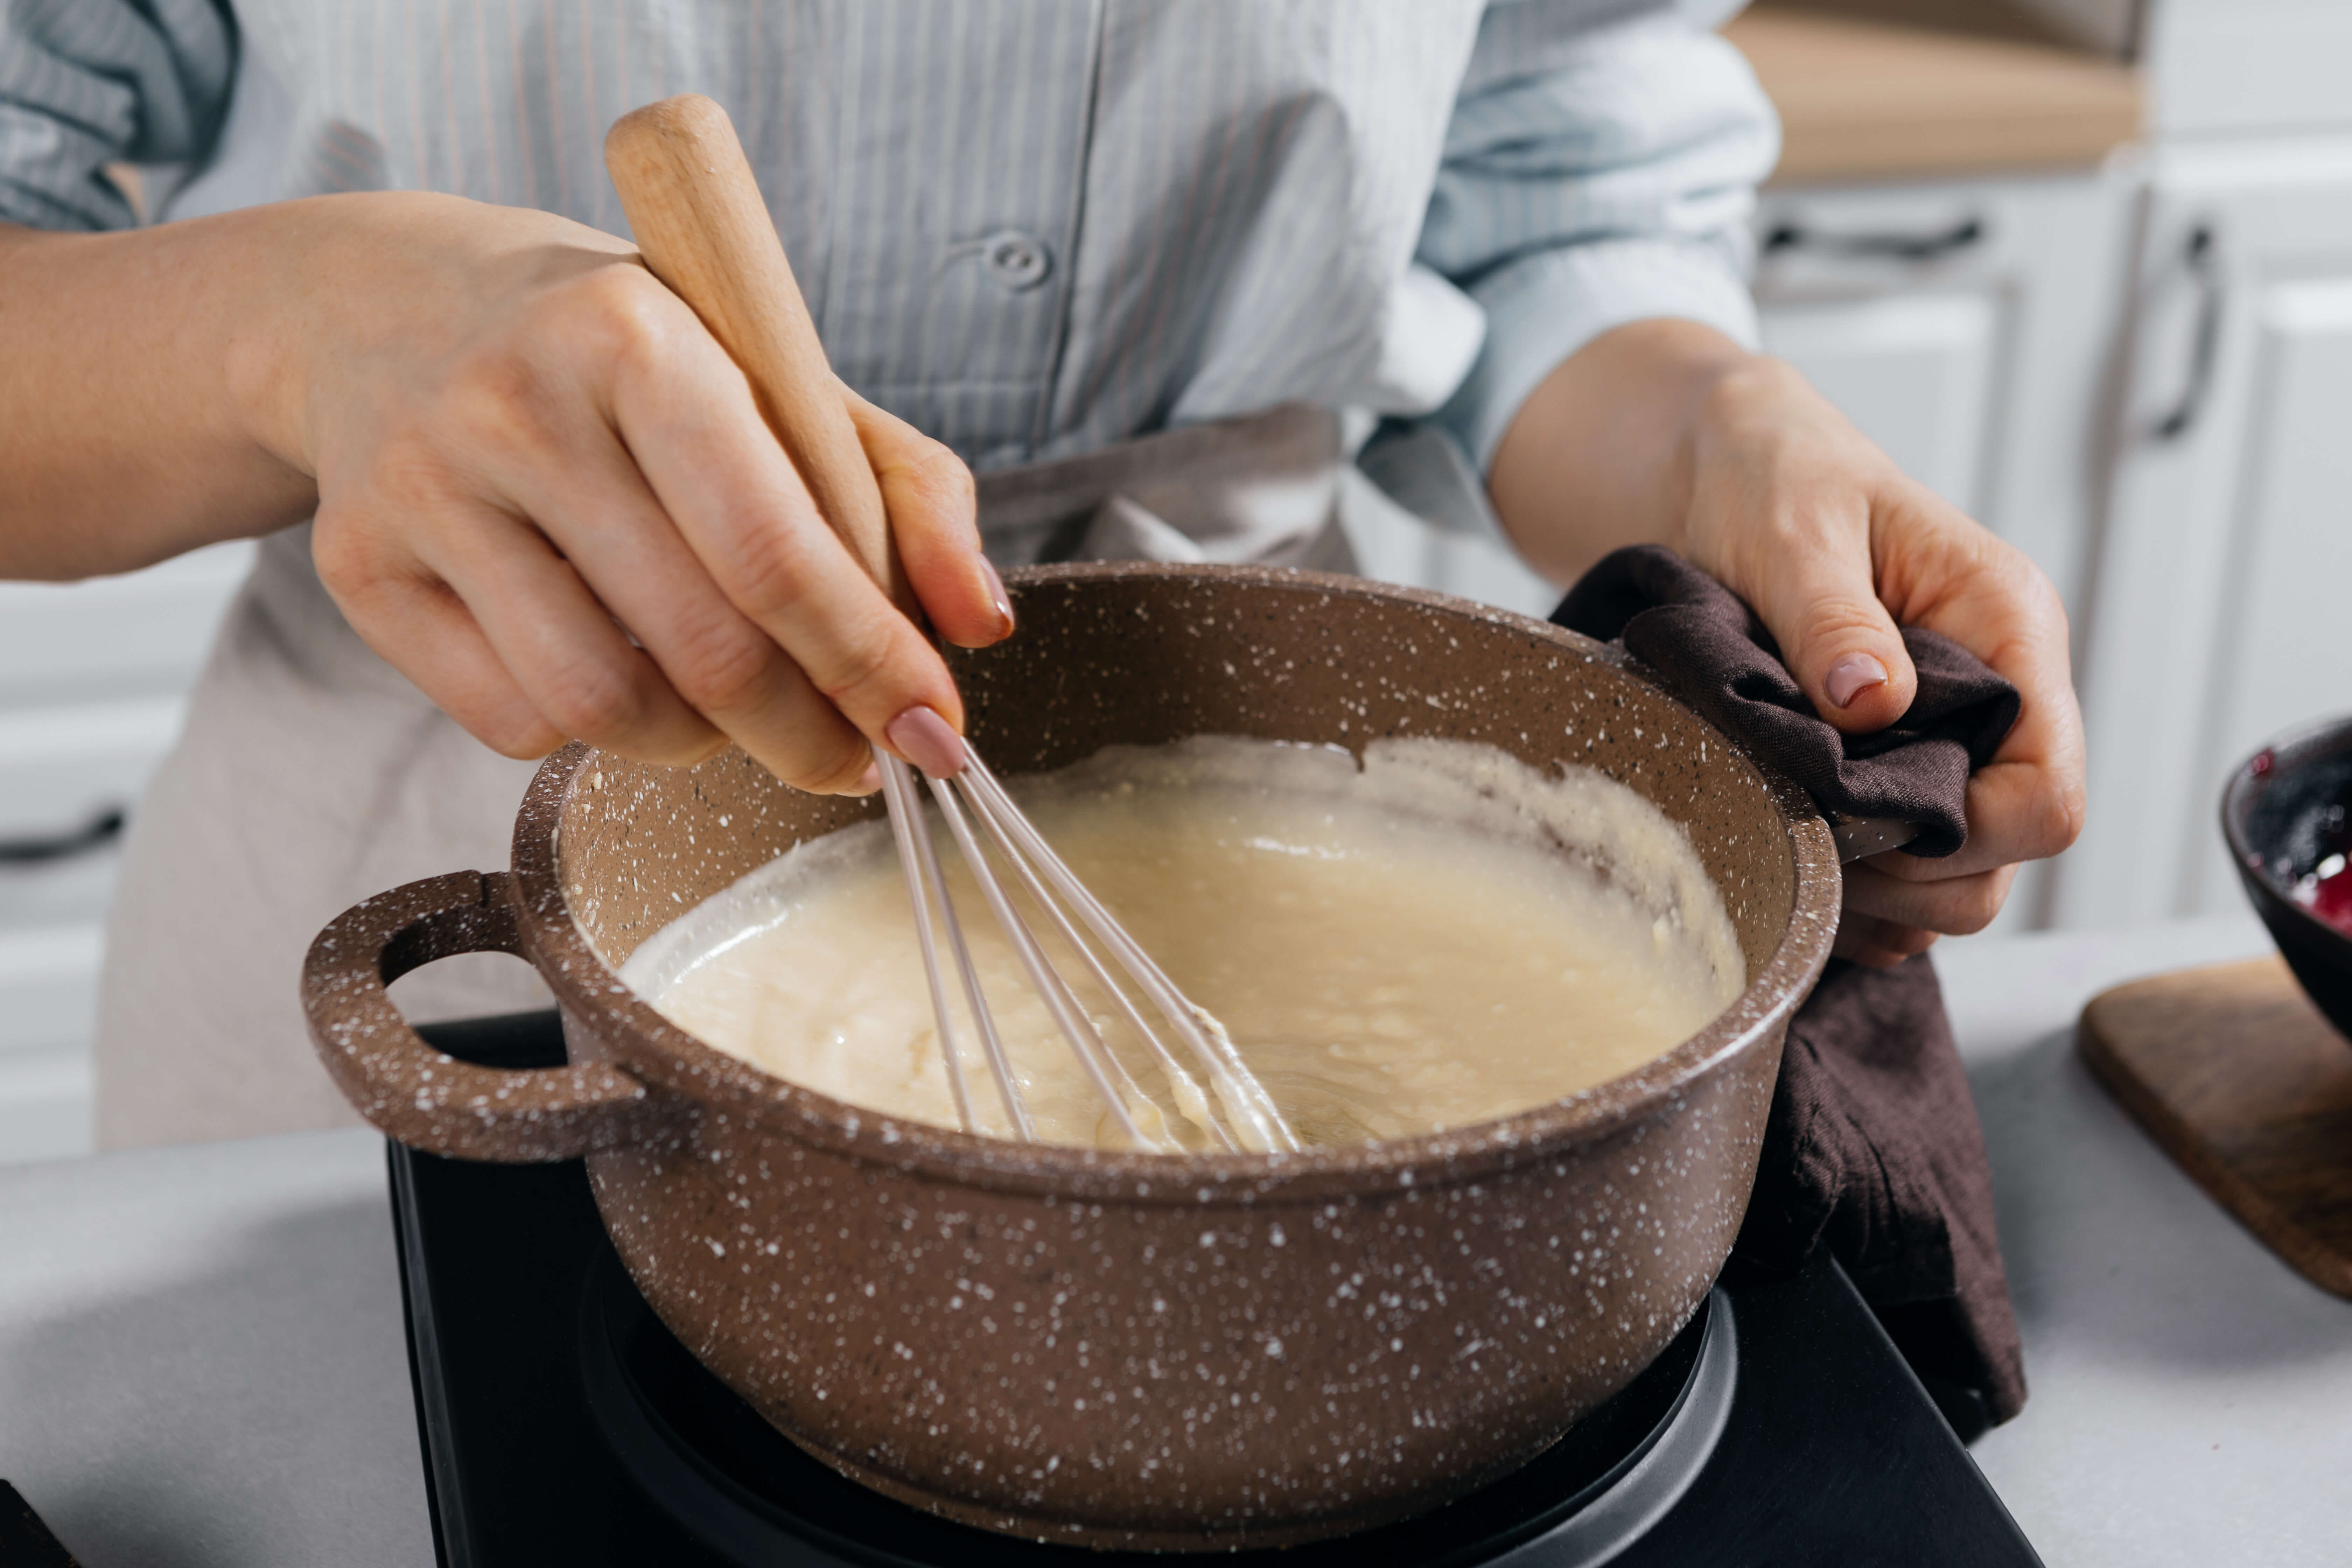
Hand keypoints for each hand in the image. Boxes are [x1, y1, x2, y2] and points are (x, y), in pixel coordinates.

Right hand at [268, 193, 1005, 791]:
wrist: (397, 307)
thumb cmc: (628, 356)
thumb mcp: (781, 377)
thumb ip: (909, 491)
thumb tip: (980, 626)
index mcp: (635, 339)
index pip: (778, 554)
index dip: (871, 666)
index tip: (935, 730)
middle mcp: (514, 407)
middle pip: (705, 651)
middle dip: (811, 735)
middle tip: (856, 757)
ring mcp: (423, 492)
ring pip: (604, 708)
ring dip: (703, 745)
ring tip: (735, 709)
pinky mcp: (361, 569)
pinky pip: (515, 722)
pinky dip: (594, 732)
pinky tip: (619, 669)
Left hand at [1489, 322, 2085, 964]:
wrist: (1722, 470)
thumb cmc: (1771, 477)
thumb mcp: (1793, 530)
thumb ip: (1833, 616)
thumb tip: (1871, 701)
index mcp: (2006, 627)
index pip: (2047, 792)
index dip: (1967, 834)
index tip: (1861, 822)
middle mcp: (1997, 696)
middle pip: (2006, 857)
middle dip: (1911, 874)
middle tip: (1801, 838)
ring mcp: (1951, 741)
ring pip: (1957, 882)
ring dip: (1876, 890)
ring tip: (1786, 842)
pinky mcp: (1899, 770)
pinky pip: (1905, 881)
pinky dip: (1853, 895)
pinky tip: (1788, 861)